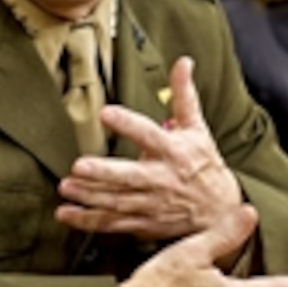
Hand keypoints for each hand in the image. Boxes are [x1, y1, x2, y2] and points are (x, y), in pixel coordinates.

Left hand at [56, 56, 242, 239]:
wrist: (220, 211)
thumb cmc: (204, 164)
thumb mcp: (197, 128)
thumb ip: (184, 95)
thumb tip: (183, 62)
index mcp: (173, 151)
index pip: (149, 135)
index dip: (128, 124)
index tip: (106, 112)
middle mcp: (161, 179)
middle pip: (130, 177)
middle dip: (104, 173)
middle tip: (79, 165)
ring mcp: (151, 204)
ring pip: (117, 202)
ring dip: (90, 195)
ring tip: (67, 186)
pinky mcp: (143, 223)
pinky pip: (113, 224)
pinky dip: (88, 221)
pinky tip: (66, 213)